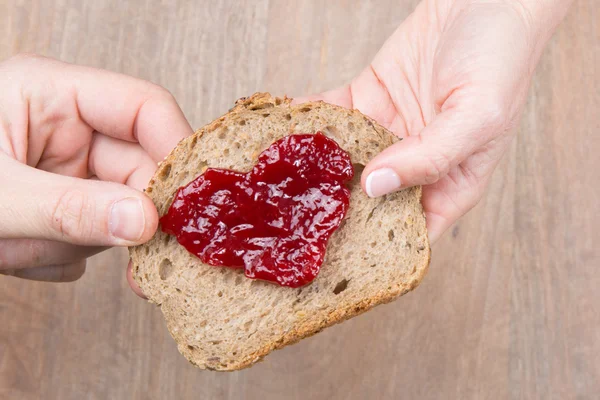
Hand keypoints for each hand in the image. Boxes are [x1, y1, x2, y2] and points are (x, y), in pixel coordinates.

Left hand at [0, 54, 191, 284]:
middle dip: (123, 217)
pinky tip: (16, 254)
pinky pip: (88, 238)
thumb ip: (67, 207)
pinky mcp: (57, 206)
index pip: (143, 107)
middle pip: (136, 170)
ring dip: (75, 242)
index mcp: (51, 93)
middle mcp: (65, 128)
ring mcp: (63, 170)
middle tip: (136, 263)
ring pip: (113, 213)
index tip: (188, 202)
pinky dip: (58, 256)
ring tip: (18, 248)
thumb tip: (145, 224)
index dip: (175, 148)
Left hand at [297, 0, 570, 242]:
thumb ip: (429, 157)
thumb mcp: (476, 117)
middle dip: (331, 212)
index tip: (335, 259)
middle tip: (290, 222)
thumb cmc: (499, 59)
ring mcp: (386, 133)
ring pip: (342, 160)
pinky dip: (308, 123)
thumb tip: (375, 187)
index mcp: (449, 183)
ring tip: (274, 181)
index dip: (377, 251)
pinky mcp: (368, 101)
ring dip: (311, 169)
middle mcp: (413, 165)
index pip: (410, 233)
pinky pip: (332, 117)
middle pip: (366, 202)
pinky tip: (283, 131)